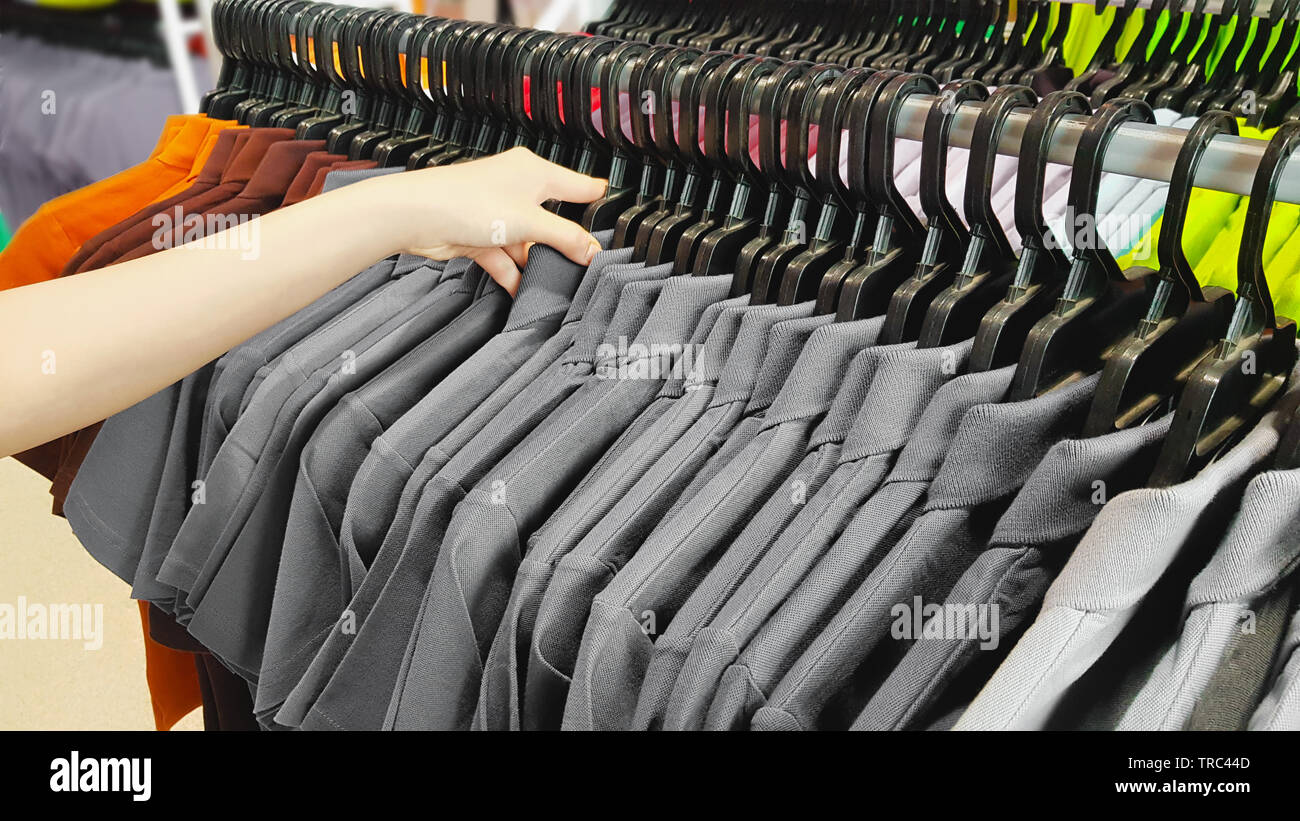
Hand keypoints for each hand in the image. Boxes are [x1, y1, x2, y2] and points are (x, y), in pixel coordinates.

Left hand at [375, 147, 607, 294]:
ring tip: (552, 283)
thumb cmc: (467, 201)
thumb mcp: (530, 221)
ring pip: (527, 241)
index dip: (596, 199)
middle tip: (583, 264)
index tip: (613, 215)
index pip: (577, 184)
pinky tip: (522, 290)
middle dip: (563, 243)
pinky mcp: (479, 235)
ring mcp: (496, 213)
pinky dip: (512, 273)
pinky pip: (504, 257)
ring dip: (535, 262)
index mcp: (534, 172)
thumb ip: (565, 237)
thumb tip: (592, 250)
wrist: (417, 215)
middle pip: (552, 219)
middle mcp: (516, 188)